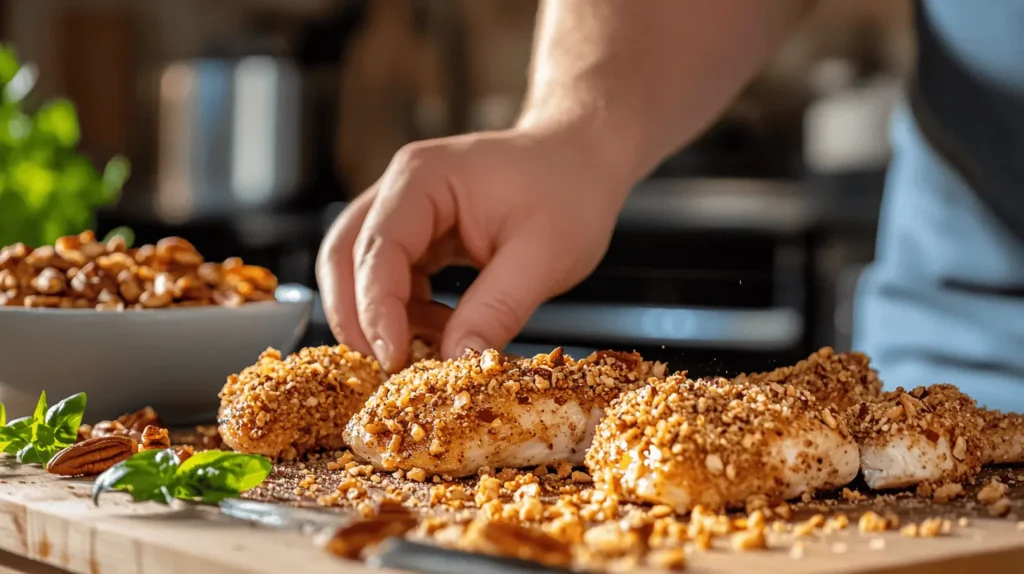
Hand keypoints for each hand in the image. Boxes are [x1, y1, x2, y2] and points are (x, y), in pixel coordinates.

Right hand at [316, 125, 631, 371]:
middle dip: (356, 317)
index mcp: (423, 178)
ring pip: (358, 271)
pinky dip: (403, 313)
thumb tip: (458, 364)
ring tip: (425, 351)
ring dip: (379, 318)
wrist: (582, 161)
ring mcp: (404, 211)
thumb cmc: (569, 191)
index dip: (376, 309)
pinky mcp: (416, 235)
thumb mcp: (544, 257)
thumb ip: (498, 309)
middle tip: (386, 368)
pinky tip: (440, 332)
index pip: (377, 248)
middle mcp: (400, 189)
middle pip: (343, 257)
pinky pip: (389, 279)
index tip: (393, 358)